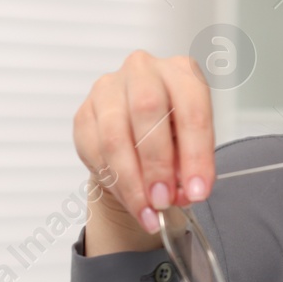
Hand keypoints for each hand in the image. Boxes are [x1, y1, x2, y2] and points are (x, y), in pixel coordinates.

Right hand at [72, 50, 215, 255]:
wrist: (136, 134)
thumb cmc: (173, 134)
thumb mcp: (193, 145)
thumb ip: (192, 166)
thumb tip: (185, 193)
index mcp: (181, 72)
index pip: (191, 110)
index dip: (196, 155)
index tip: (198, 191)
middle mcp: (144, 71)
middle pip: (147, 111)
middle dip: (157, 165)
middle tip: (164, 201)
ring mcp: (109, 88)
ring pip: (115, 136)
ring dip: (132, 181)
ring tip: (147, 210)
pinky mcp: (85, 112)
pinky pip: (94, 150)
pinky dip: (114, 182)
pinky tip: (130, 200)